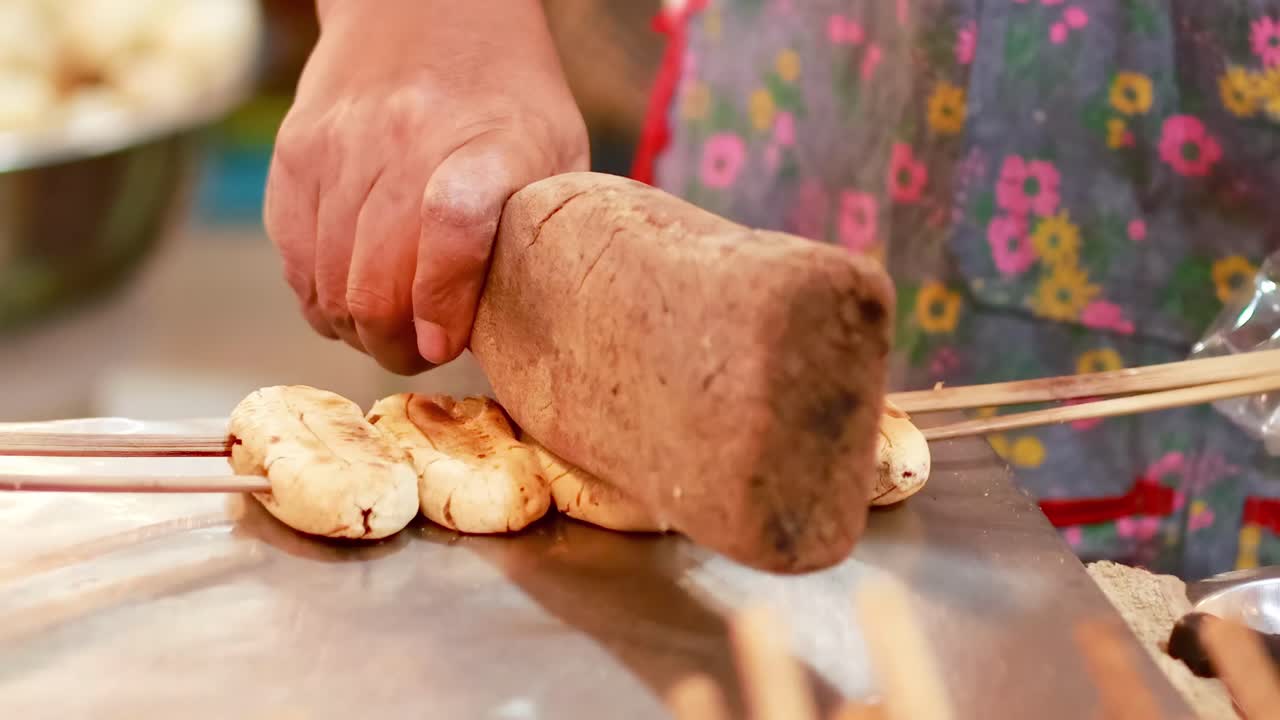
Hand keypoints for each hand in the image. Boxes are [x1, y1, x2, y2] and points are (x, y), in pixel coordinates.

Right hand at [264, 0, 587, 373]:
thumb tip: (524, 330)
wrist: (423, 8)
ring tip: (389, 329)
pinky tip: (352, 296)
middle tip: (420, 352)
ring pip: (329, 285)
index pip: (455, 225)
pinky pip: (295, 263)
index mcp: (492, 143)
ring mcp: (340, 147)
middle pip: (377, 279)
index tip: (444, 343)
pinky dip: (322, 299)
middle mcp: (407, 140)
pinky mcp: (294, 156)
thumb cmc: (506, 98)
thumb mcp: (556, 153)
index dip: (443, 297)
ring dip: (359, 329)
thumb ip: (540, 232)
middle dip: (397, 345)